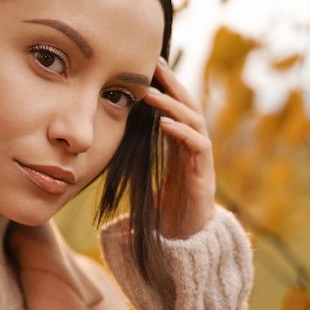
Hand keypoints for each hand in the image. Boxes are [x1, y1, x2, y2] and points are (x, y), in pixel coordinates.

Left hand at [142, 58, 216, 239]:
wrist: (184, 244)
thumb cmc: (165, 212)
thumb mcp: (145, 177)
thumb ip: (136, 159)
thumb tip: (105, 143)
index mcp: (181, 146)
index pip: (177, 107)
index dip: (166, 86)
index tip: (150, 66)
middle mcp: (195, 148)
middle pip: (189, 106)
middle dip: (173, 84)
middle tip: (155, 65)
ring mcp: (202, 161)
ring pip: (194, 122)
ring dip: (172, 105)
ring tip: (151, 93)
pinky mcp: (204, 176)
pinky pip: (198, 147)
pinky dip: (182, 132)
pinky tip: (165, 123)